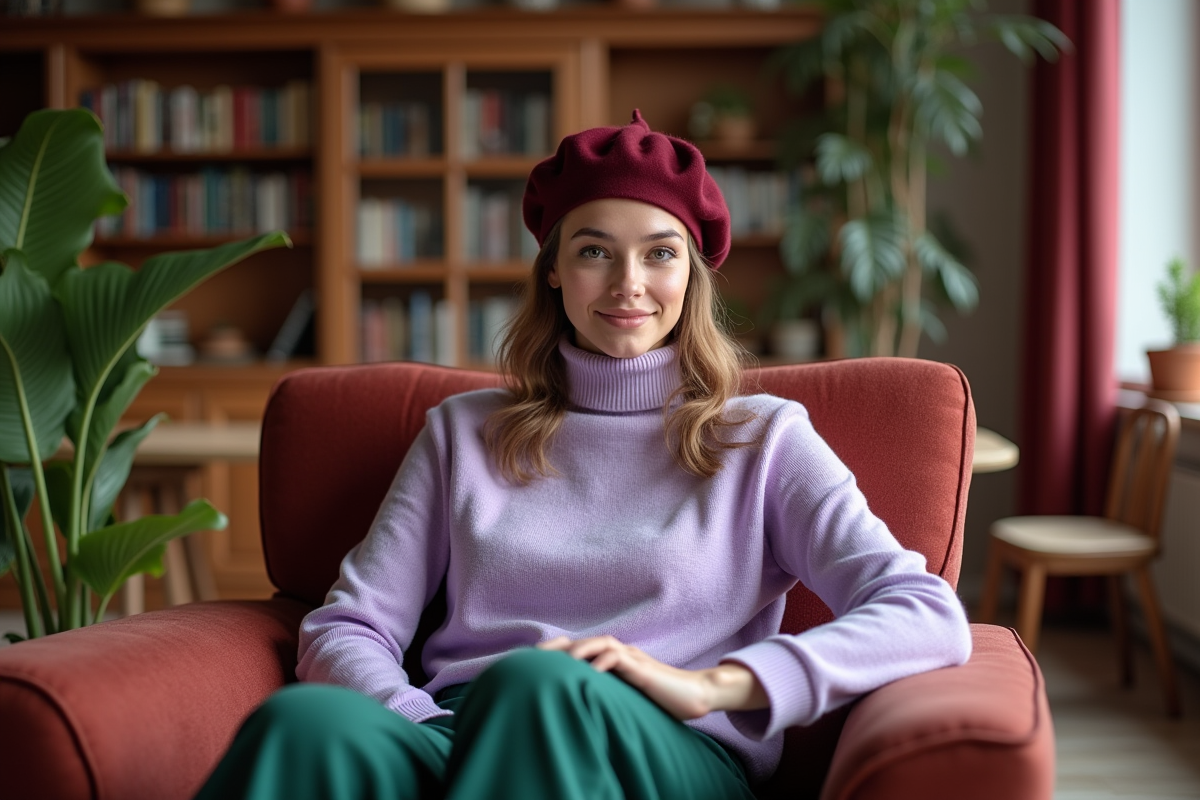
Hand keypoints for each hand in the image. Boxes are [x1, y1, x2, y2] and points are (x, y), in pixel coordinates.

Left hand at [537, 635, 767, 720]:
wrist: (697, 694)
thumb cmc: (664, 699)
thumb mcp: (631, 696)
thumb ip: (613, 693)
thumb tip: (588, 702)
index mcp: (617, 659)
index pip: (583, 649)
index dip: (560, 652)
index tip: (536, 662)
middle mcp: (622, 653)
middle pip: (585, 641)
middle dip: (560, 647)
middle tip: (536, 656)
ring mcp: (633, 659)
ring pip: (600, 643)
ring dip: (579, 650)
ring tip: (559, 662)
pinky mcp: (643, 669)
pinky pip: (619, 658)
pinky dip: (603, 663)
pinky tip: (589, 674)